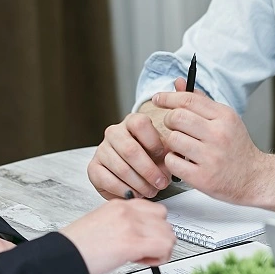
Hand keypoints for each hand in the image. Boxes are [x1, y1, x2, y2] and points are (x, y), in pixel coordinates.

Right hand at [60, 197, 176, 273]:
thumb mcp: (103, 222)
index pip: (154, 209)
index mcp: (120, 204)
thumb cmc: (79, 245)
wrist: (64, 256)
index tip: (145, 238)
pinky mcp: (133, 243)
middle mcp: (127, 211)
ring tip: (142, 257)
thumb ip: (124, 223)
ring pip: (168, 235)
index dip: (153, 227)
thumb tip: (143, 234)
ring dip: (160, 249)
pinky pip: (164, 248)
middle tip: (144, 250)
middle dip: (159, 238)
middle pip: (165, 221)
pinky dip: (159, 259)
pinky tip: (143, 261)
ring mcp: (131, 225)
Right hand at [87, 77, 198, 200]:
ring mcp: (102, 149)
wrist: (140, 174)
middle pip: (130, 149)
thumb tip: (180, 80)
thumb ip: (178, 113)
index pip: (140, 123)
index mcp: (133, 121)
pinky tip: (135, 193)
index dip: (154, 143)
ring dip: (139, 183)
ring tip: (152, 190)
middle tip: (162, 183)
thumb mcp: (171, 140)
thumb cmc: (157, 157)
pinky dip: (124, 190)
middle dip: (149, 170)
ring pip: (120, 167)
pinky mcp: (94, 168)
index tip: (164, 156)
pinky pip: (106, 180)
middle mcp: (114, 132)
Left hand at [149, 90, 261, 204]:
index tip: (158, 99)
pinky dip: (173, 161)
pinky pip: (172, 162)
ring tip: (182, 146)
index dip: (168, 98)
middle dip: (169, 120)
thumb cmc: (236, 147)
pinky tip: (183, 161)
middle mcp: (219, 135)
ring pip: (173, 139)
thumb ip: (200, 101)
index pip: (188, 99)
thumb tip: (179, 83)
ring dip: (172, 143)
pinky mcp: (203, 178)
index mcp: (224, 117)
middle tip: (174, 126)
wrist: (253, 177)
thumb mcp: (225, 119)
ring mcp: (211, 157)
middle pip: (177, 117)